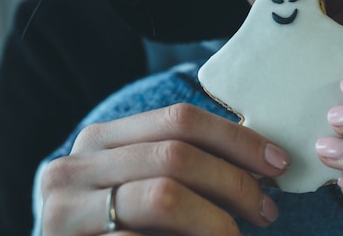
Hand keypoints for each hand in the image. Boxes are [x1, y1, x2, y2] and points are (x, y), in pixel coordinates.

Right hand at [40, 103, 290, 235]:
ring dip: (217, 220)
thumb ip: (180, 166)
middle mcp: (75, 165)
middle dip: (234, 181)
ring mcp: (65, 209)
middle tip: (266, 209)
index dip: (235, 138)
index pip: (178, 118)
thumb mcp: (138, 185)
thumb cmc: (116, 227)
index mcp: (100, 139)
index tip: (277, 162)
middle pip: (176, 155)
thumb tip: (258, 162)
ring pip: (165, 196)